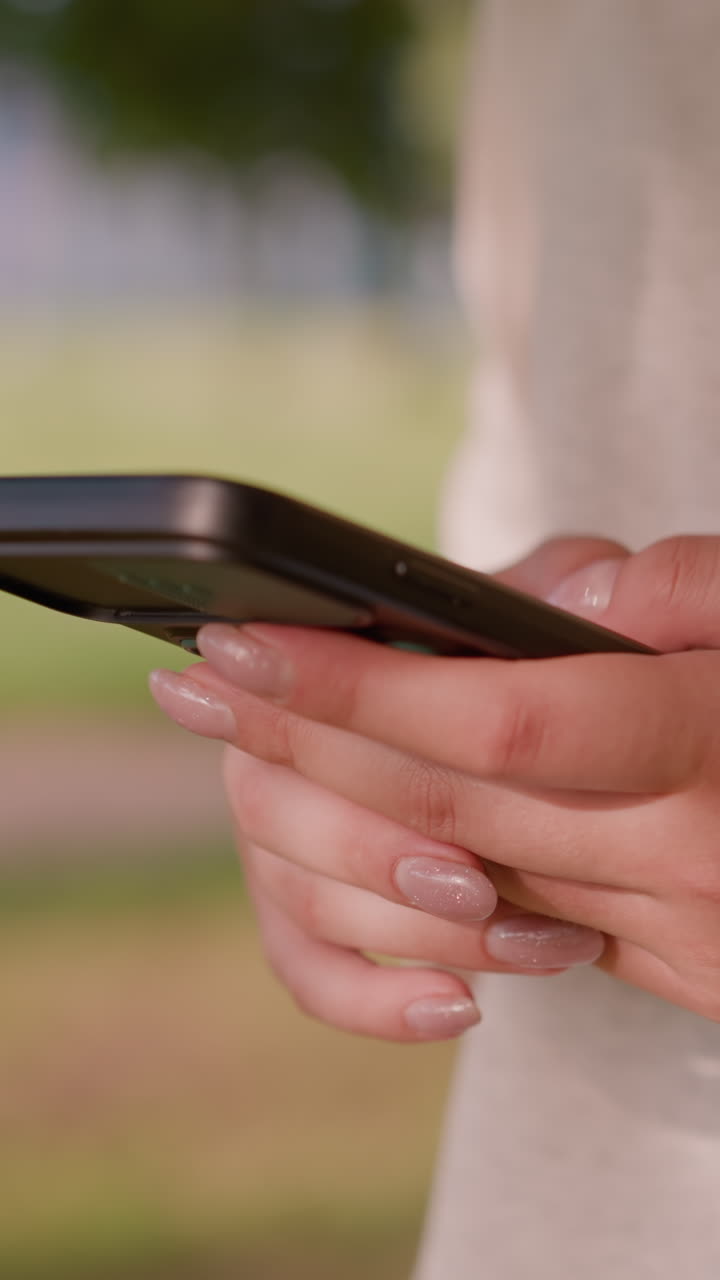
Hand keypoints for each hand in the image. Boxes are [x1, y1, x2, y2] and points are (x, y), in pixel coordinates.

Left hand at [149, 536, 719, 1030]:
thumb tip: (574, 601)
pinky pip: (502, 945)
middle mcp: (681, 856)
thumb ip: (690, 589)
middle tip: (198, 680)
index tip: (253, 640)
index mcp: (712, 748)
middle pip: (446, 804)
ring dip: (327, 816)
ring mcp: (667, 929)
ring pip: (454, 884)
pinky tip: (345, 850)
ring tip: (244, 748)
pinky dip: (407, 899)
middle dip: (302, 737)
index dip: (365, 684)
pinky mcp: (660, 965)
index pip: (503, 723)